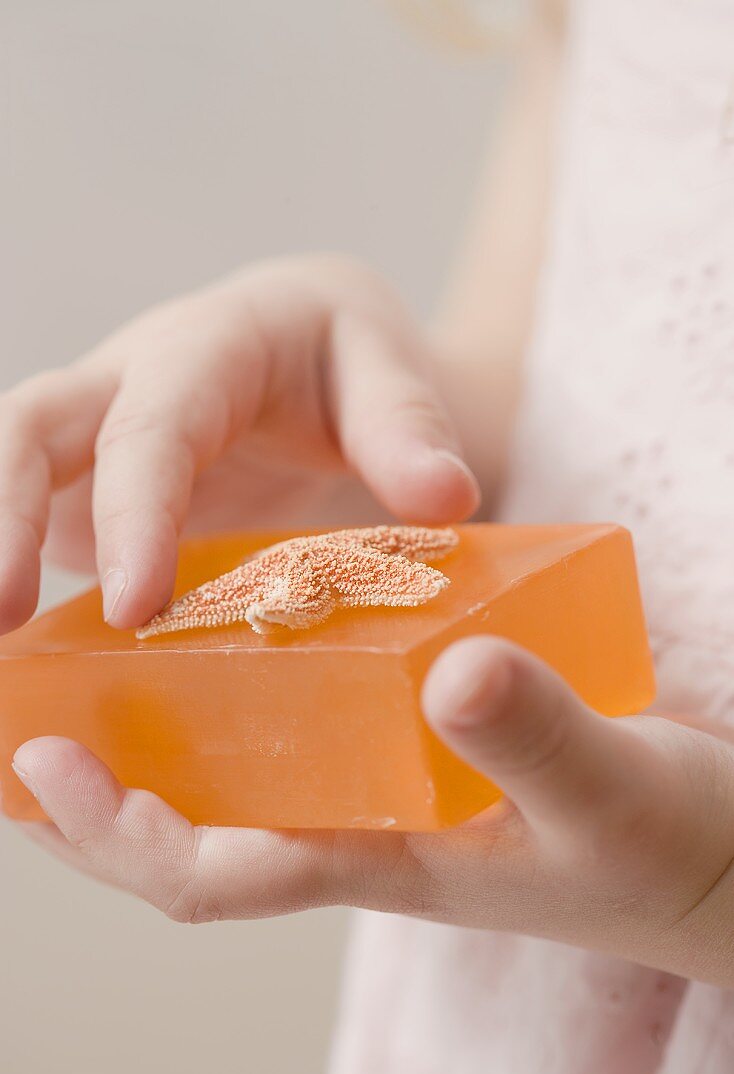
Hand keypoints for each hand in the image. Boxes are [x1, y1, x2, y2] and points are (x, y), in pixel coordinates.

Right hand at [0, 254, 477, 632]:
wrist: (305, 346)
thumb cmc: (344, 358)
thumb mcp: (386, 367)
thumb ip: (409, 427)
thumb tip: (445, 499)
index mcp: (205, 349)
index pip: (152, 429)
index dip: (133, 513)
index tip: (134, 607)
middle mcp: (126, 384)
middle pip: (28, 429)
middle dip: (1, 520)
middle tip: (0, 623)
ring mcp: (96, 437)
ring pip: (8, 467)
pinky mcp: (88, 487)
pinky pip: (31, 519)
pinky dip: (10, 565)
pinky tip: (16, 653)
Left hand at [12, 637, 733, 986]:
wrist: (714, 850)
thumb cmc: (667, 846)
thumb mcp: (611, 791)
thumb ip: (536, 737)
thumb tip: (449, 676)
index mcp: (383, 860)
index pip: (216, 872)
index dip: (119, 832)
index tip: (43, 768)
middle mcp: (364, 826)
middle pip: (195, 827)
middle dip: (96, 794)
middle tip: (19, 718)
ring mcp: (389, 788)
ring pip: (242, 773)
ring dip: (158, 734)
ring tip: (90, 665)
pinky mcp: (421, 744)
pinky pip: (312, 724)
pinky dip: (254, 690)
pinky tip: (240, 633)